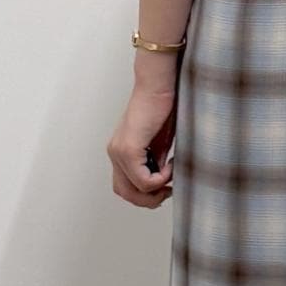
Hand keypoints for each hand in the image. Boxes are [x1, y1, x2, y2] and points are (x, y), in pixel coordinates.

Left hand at [107, 79, 177, 208]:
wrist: (159, 85)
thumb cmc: (163, 106)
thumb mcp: (159, 142)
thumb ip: (155, 161)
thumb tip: (160, 180)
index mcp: (120, 151)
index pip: (125, 186)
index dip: (146, 193)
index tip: (166, 186)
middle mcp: (115, 153)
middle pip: (125, 193)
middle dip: (149, 200)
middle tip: (169, 191)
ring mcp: (119, 152)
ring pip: (132, 191)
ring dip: (155, 191)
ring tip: (170, 176)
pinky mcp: (129, 149)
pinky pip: (143, 180)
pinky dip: (160, 179)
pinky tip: (170, 164)